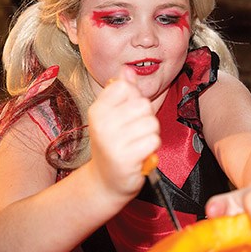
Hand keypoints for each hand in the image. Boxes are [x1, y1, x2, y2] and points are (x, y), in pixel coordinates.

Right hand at [87, 68, 159, 197]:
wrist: (105, 181)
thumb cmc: (112, 145)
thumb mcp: (112, 115)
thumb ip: (122, 92)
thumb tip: (128, 70)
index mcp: (98, 110)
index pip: (126, 87)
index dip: (134, 99)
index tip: (126, 114)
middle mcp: (102, 124)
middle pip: (143, 105)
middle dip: (145, 119)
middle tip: (133, 133)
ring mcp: (113, 142)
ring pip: (151, 123)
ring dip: (150, 134)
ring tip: (136, 144)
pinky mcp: (126, 158)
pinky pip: (153, 141)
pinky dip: (151, 148)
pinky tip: (139, 154)